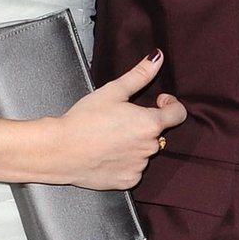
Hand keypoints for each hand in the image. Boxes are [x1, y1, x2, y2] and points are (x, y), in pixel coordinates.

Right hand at [50, 50, 185, 190]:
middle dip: (144, 125)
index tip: (158, 101)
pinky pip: (133, 169)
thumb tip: (157, 58)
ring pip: (144, 152)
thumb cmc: (83, 120)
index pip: (178, 114)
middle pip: (156, 133)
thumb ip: (140, 75)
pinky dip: (124, 162)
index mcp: (150, 124)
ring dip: (134, 144)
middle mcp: (150, 147)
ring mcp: (139, 166)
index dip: (170, 104)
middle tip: (118, 120)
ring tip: (109, 138)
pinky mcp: (128, 181)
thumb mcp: (112, 91)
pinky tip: (107, 154)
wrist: (60, 150)